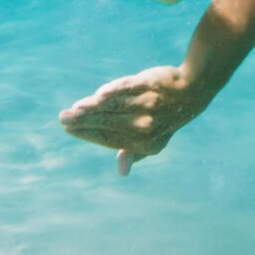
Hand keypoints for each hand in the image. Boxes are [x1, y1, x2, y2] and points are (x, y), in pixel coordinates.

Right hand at [60, 63, 210, 175]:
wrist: (191, 92)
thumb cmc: (165, 119)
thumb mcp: (154, 141)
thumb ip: (134, 153)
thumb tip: (122, 171)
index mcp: (145, 143)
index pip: (109, 138)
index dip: (88, 134)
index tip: (68, 129)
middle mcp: (147, 125)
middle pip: (108, 122)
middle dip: (84, 121)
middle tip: (63, 117)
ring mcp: (148, 103)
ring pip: (115, 106)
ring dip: (93, 107)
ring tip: (74, 108)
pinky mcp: (149, 83)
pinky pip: (128, 87)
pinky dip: (114, 91)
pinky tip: (99, 95)